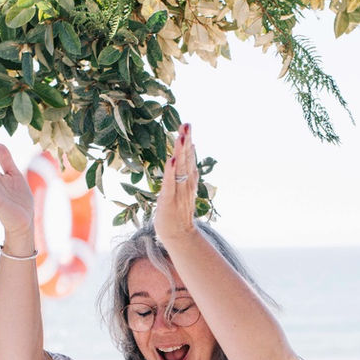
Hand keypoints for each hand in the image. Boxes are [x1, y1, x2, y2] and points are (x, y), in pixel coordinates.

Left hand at [153, 123, 198, 244]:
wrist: (178, 235)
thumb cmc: (177, 212)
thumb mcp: (183, 189)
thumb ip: (187, 171)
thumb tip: (190, 152)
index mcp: (188, 180)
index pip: (189, 157)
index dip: (188, 142)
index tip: (188, 126)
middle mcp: (186, 183)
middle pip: (186, 159)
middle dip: (186, 141)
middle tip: (187, 124)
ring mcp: (178, 191)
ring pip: (180, 168)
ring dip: (181, 152)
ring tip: (182, 136)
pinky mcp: (168, 199)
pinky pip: (170, 183)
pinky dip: (171, 171)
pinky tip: (172, 160)